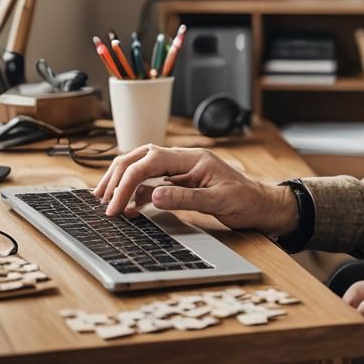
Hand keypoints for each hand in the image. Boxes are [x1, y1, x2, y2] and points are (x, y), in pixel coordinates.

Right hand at [93, 144, 297, 233]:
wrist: (262, 206)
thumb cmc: (245, 201)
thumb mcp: (218, 202)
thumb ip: (186, 198)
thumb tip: (153, 194)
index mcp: (194, 159)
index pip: (151, 160)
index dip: (128, 180)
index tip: (114, 204)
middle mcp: (185, 160)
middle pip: (142, 157)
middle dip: (118, 175)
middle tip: (101, 199)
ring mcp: (182, 170)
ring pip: (144, 167)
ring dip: (124, 180)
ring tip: (107, 200)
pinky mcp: (182, 182)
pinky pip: (153, 181)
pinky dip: (137, 192)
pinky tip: (128, 206)